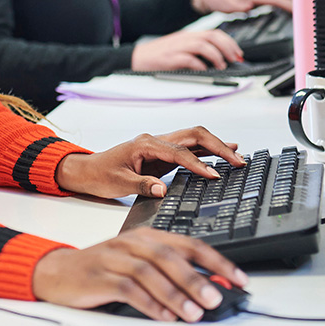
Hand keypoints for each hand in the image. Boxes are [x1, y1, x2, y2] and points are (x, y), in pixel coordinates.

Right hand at [32, 227, 247, 321]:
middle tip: (216, 297)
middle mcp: (132, 243)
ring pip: (151, 272)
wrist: (57, 271)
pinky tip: (163, 315)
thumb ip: (170, 273)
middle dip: (196, 278)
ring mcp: (114, 258)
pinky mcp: (99, 276)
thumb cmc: (102, 269)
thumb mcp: (138, 265)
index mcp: (147, 236)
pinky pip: (127, 288)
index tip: (239, 279)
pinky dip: (148, 303)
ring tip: (193, 312)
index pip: (189, 244)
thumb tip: (209, 289)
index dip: (217, 261)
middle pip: (170, 256)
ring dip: (175, 293)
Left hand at [55, 126, 244, 198]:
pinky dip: (206, 151)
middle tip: (238, 159)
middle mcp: (155, 140)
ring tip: (237, 154)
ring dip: (215, 145)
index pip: (180, 152)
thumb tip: (162, 189)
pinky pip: (188, 149)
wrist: (86, 170)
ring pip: (193, 139)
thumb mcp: (118, 183)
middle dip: (218, 146)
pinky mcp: (161, 154)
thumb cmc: (99, 174)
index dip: (199, 164)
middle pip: (194, 136)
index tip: (214, 175)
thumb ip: (142, 185)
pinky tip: (219, 155)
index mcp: (146, 144)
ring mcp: (160, 146)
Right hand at [130, 29, 242, 71]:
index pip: (214, 33)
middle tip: (235, 59)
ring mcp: (178, 47)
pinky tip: (204, 71)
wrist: (136, 59)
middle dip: (228, 47)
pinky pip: (189, 59)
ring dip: (216, 56)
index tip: (238, 53)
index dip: (230, 42)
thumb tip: (218, 61)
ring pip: (203, 45)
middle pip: (212, 36)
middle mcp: (185, 39)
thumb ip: (197, 52)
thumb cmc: (159, 56)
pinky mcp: (170, 58)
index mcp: (189, 36)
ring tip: (222, 66)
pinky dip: (200, 65)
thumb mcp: (180, 49)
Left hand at [193, 0, 292, 14]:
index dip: (287, 4)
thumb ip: (237, 5)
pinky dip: (275, 11)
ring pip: (273, 4)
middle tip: (301, 16)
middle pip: (277, 1)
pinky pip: (266, 7)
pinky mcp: (250, 4)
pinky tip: (277, 17)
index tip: (297, 10)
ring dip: (284, 9)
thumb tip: (249, 7)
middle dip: (290, 7)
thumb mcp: (225, 3)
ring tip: (295, 18)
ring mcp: (253, 0)